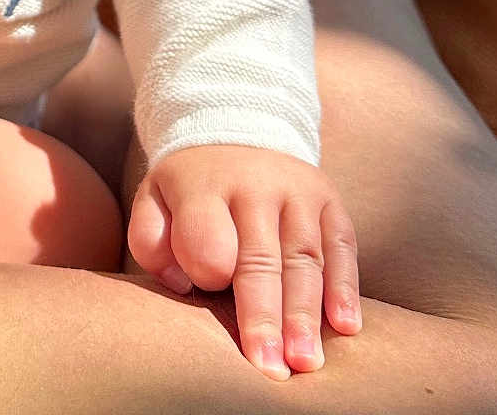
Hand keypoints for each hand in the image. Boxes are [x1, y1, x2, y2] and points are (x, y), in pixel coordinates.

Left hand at [128, 143, 359, 379]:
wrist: (236, 128)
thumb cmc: (190, 186)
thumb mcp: (155, 198)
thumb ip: (150, 240)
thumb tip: (182, 284)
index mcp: (204, 186)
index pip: (208, 239)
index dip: (208, 271)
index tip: (208, 292)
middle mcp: (254, 186)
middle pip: (260, 258)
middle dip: (264, 316)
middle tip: (269, 369)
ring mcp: (297, 192)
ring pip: (304, 257)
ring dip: (306, 314)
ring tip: (305, 363)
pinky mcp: (329, 200)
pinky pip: (342, 245)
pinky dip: (345, 287)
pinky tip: (346, 327)